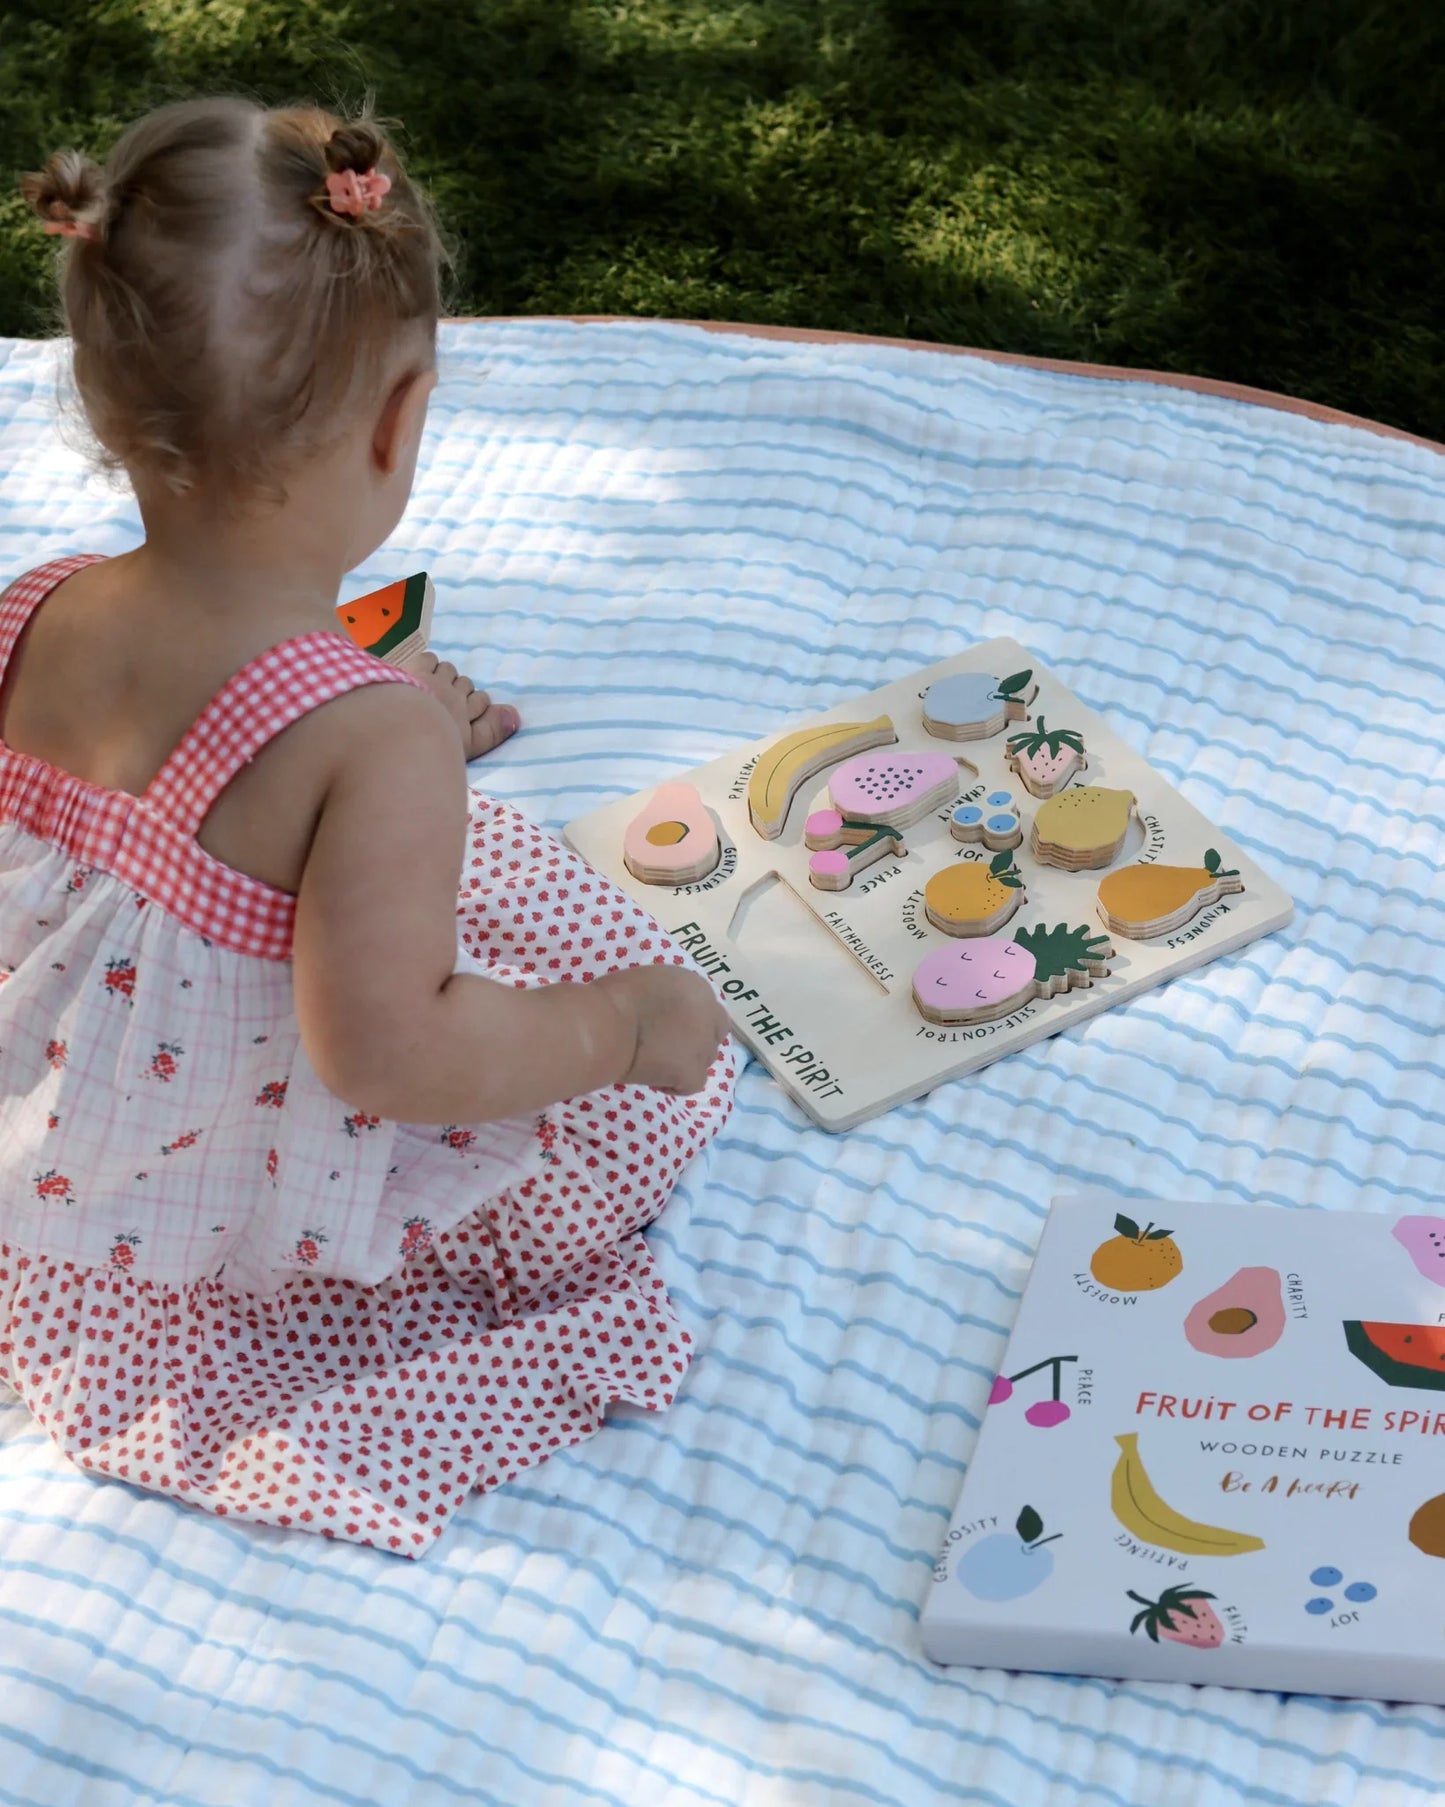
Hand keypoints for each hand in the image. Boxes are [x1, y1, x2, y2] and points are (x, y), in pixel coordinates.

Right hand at [604, 965, 729, 1095]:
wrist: (608, 1026)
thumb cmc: (614, 998)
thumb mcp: (649, 981)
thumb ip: (666, 996)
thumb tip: (661, 1012)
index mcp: (696, 987)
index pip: (708, 1009)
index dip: (691, 1020)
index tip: (669, 1027)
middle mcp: (708, 1013)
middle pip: (713, 1034)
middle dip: (696, 1042)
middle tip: (668, 1048)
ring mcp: (703, 1045)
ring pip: (705, 1060)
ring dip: (686, 1062)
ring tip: (657, 1064)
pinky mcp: (693, 1072)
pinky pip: (692, 1084)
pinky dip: (675, 1085)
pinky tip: (654, 1080)